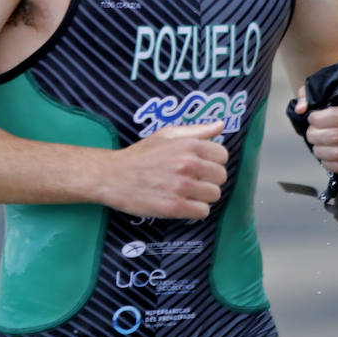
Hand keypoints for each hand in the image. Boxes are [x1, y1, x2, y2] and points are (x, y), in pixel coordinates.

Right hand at [99, 121, 227, 219]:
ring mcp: (182, 187)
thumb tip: (220, 124)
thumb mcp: (166, 135)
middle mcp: (188, 164)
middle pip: (221, 177)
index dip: (213, 161)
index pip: (223, 156)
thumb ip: (196, 130)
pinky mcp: (174, 207)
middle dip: (209, 179)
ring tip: (186, 192)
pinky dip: (195, 210)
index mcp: (188, 145)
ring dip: (202, 196)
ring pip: (214, 195)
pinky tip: (182, 203)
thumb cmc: (140, 155)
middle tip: (193, 180)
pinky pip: (203, 212)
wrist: (114, 176)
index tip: (201, 165)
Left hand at [293, 86, 337, 176]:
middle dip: (316, 137)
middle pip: (337, 137)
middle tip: (310, 135)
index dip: (318, 120)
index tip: (311, 119)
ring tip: (316, 146)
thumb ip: (309, 95)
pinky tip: (325, 158)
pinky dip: (331, 165)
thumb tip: (300, 109)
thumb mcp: (327, 93)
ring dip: (321, 152)